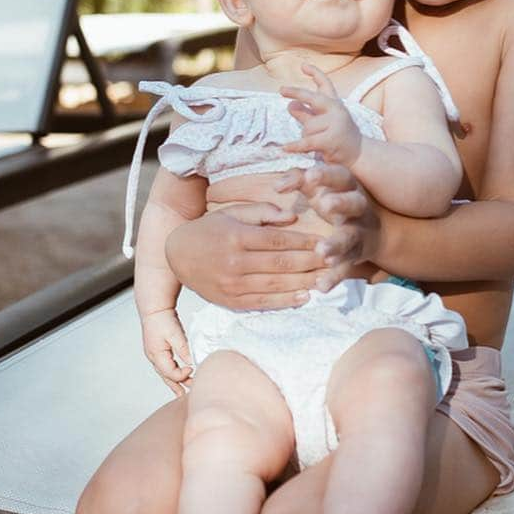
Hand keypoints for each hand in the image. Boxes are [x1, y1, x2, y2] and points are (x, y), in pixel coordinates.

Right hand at [140, 308, 191, 396]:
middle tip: (186, 396)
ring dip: (174, 382)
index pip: (171, 373)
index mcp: (157, 355)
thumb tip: (192, 362)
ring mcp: (154, 355)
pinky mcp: (158, 351)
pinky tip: (178, 377)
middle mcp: (154, 357)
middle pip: (166, 377)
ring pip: (165, 373)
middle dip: (177, 386)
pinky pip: (165, 367)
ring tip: (182, 393)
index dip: (183, 375)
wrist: (154, 308)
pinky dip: (172, 374)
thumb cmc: (162, 319)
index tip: (193, 370)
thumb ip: (184, 349)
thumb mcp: (175, 334)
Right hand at [165, 203, 326, 309]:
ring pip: (276, 284)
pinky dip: (286, 300)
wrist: (176, 256)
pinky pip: (263, 302)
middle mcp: (235, 263)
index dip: (305, 242)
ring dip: (305, 282)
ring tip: (328, 279)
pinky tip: (305, 297)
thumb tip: (292, 216)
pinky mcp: (231, 301)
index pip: (279, 240)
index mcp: (237, 237)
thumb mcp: (232, 212)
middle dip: (312, 262)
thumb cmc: (210, 229)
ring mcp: (232, 285)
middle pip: (282, 264)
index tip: (326, 241)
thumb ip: (262, 212)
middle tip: (336, 260)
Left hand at [279, 163, 380, 290]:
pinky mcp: (355, 255)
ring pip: (349, 237)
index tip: (309, 175)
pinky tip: (322, 286)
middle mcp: (357, 207)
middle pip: (353, 203)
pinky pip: (346, 267)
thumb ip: (299, 179)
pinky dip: (334, 277)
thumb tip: (276, 184)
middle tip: (326, 205)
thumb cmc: (336, 199)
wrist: (376, 230)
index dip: (325, 175)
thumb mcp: (320, 186)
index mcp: (347, 185)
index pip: (338, 175)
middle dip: (341, 203)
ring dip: (336, 244)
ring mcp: (358, 232)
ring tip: (321, 252)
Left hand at [281, 64, 361, 165]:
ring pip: (307, 128)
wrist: (358, 153)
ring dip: (306, 137)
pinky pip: (307, 142)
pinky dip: (295, 147)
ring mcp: (335, 124)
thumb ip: (305, 113)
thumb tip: (290, 105)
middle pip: (313, 98)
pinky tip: (285, 148)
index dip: (315, 74)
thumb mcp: (322, 122)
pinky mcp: (330, 140)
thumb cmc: (338, 136)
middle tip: (282, 90)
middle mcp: (336, 110)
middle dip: (297, 93)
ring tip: (318, 143)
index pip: (326, 85)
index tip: (303, 66)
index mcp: (335, 104)